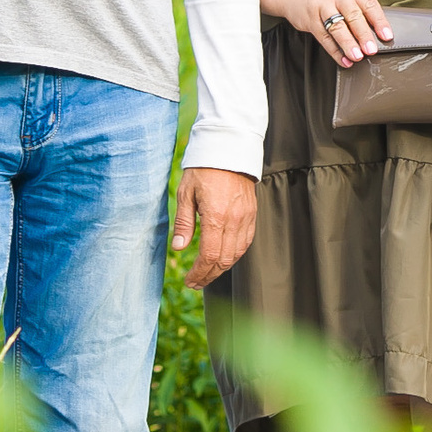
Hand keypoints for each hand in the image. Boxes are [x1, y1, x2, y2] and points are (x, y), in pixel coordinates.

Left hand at [172, 167, 258, 287]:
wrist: (228, 149)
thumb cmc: (204, 169)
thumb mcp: (186, 193)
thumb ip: (184, 222)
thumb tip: (179, 247)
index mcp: (216, 216)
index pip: (209, 255)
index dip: (199, 272)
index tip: (189, 280)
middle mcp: (234, 220)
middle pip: (224, 259)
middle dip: (209, 275)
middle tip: (195, 282)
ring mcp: (245, 217)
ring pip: (237, 253)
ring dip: (222, 268)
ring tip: (207, 274)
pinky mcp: (252, 214)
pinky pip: (246, 242)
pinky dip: (234, 255)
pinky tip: (223, 258)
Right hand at [272, 0, 391, 65]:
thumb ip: (357, 5)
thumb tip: (376, 31)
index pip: (369, 4)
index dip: (379, 21)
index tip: (387, 36)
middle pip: (353, 15)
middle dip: (364, 35)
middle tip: (372, 50)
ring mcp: (321, 5)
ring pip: (337, 27)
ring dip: (349, 44)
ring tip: (357, 57)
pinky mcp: (309, 18)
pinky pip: (324, 37)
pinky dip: (335, 51)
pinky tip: (343, 59)